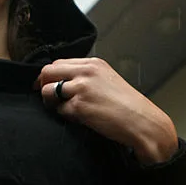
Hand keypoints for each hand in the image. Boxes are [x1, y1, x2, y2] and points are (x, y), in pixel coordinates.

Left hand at [36, 58, 178, 163]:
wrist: (142, 122)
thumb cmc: (129, 106)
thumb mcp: (108, 80)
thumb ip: (87, 76)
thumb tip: (63, 82)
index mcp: (93, 64)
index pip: (58, 62)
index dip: (50, 76)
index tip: (48, 85)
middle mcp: (85, 72)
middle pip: (48, 72)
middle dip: (44, 86)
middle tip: (51, 99)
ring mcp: (81, 88)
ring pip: (47, 91)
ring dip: (52, 103)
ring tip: (68, 110)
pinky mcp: (79, 106)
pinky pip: (59, 110)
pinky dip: (66, 116)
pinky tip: (81, 119)